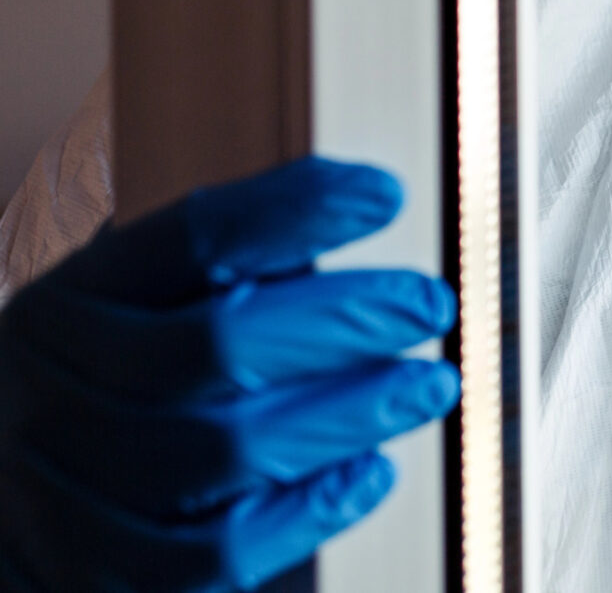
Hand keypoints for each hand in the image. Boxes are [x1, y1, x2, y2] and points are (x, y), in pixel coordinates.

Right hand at [0, 158, 458, 591]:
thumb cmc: (108, 402)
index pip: (187, 240)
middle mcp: (48, 392)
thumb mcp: (135, 317)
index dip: (293, 212)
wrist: (9, 512)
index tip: (385, 196)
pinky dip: (307, 512)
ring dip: (345, 415)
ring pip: (219, 453)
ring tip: (426, 386)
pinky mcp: (93, 579)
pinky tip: (370, 473)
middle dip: (341, 322)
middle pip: (213, 346)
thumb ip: (230, 275)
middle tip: (429, 305)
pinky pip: (211, 555)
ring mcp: (57, 493)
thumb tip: (365, 203)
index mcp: (66, 308)